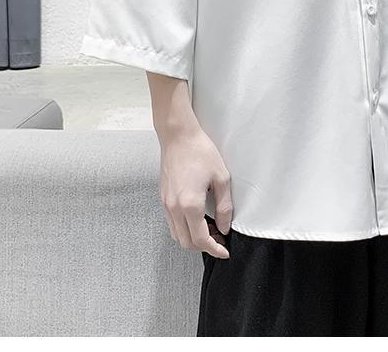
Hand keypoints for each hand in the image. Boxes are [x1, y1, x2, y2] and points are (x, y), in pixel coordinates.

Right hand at [158, 126, 232, 257]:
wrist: (178, 136)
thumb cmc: (200, 152)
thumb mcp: (221, 178)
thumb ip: (224, 206)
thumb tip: (225, 227)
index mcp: (190, 205)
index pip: (201, 239)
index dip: (214, 249)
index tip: (225, 251)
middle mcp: (174, 208)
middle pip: (186, 242)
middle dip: (204, 247)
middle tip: (220, 240)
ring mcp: (166, 204)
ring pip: (177, 235)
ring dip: (193, 239)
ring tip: (211, 230)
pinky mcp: (162, 198)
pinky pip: (172, 223)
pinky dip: (184, 228)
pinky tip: (197, 219)